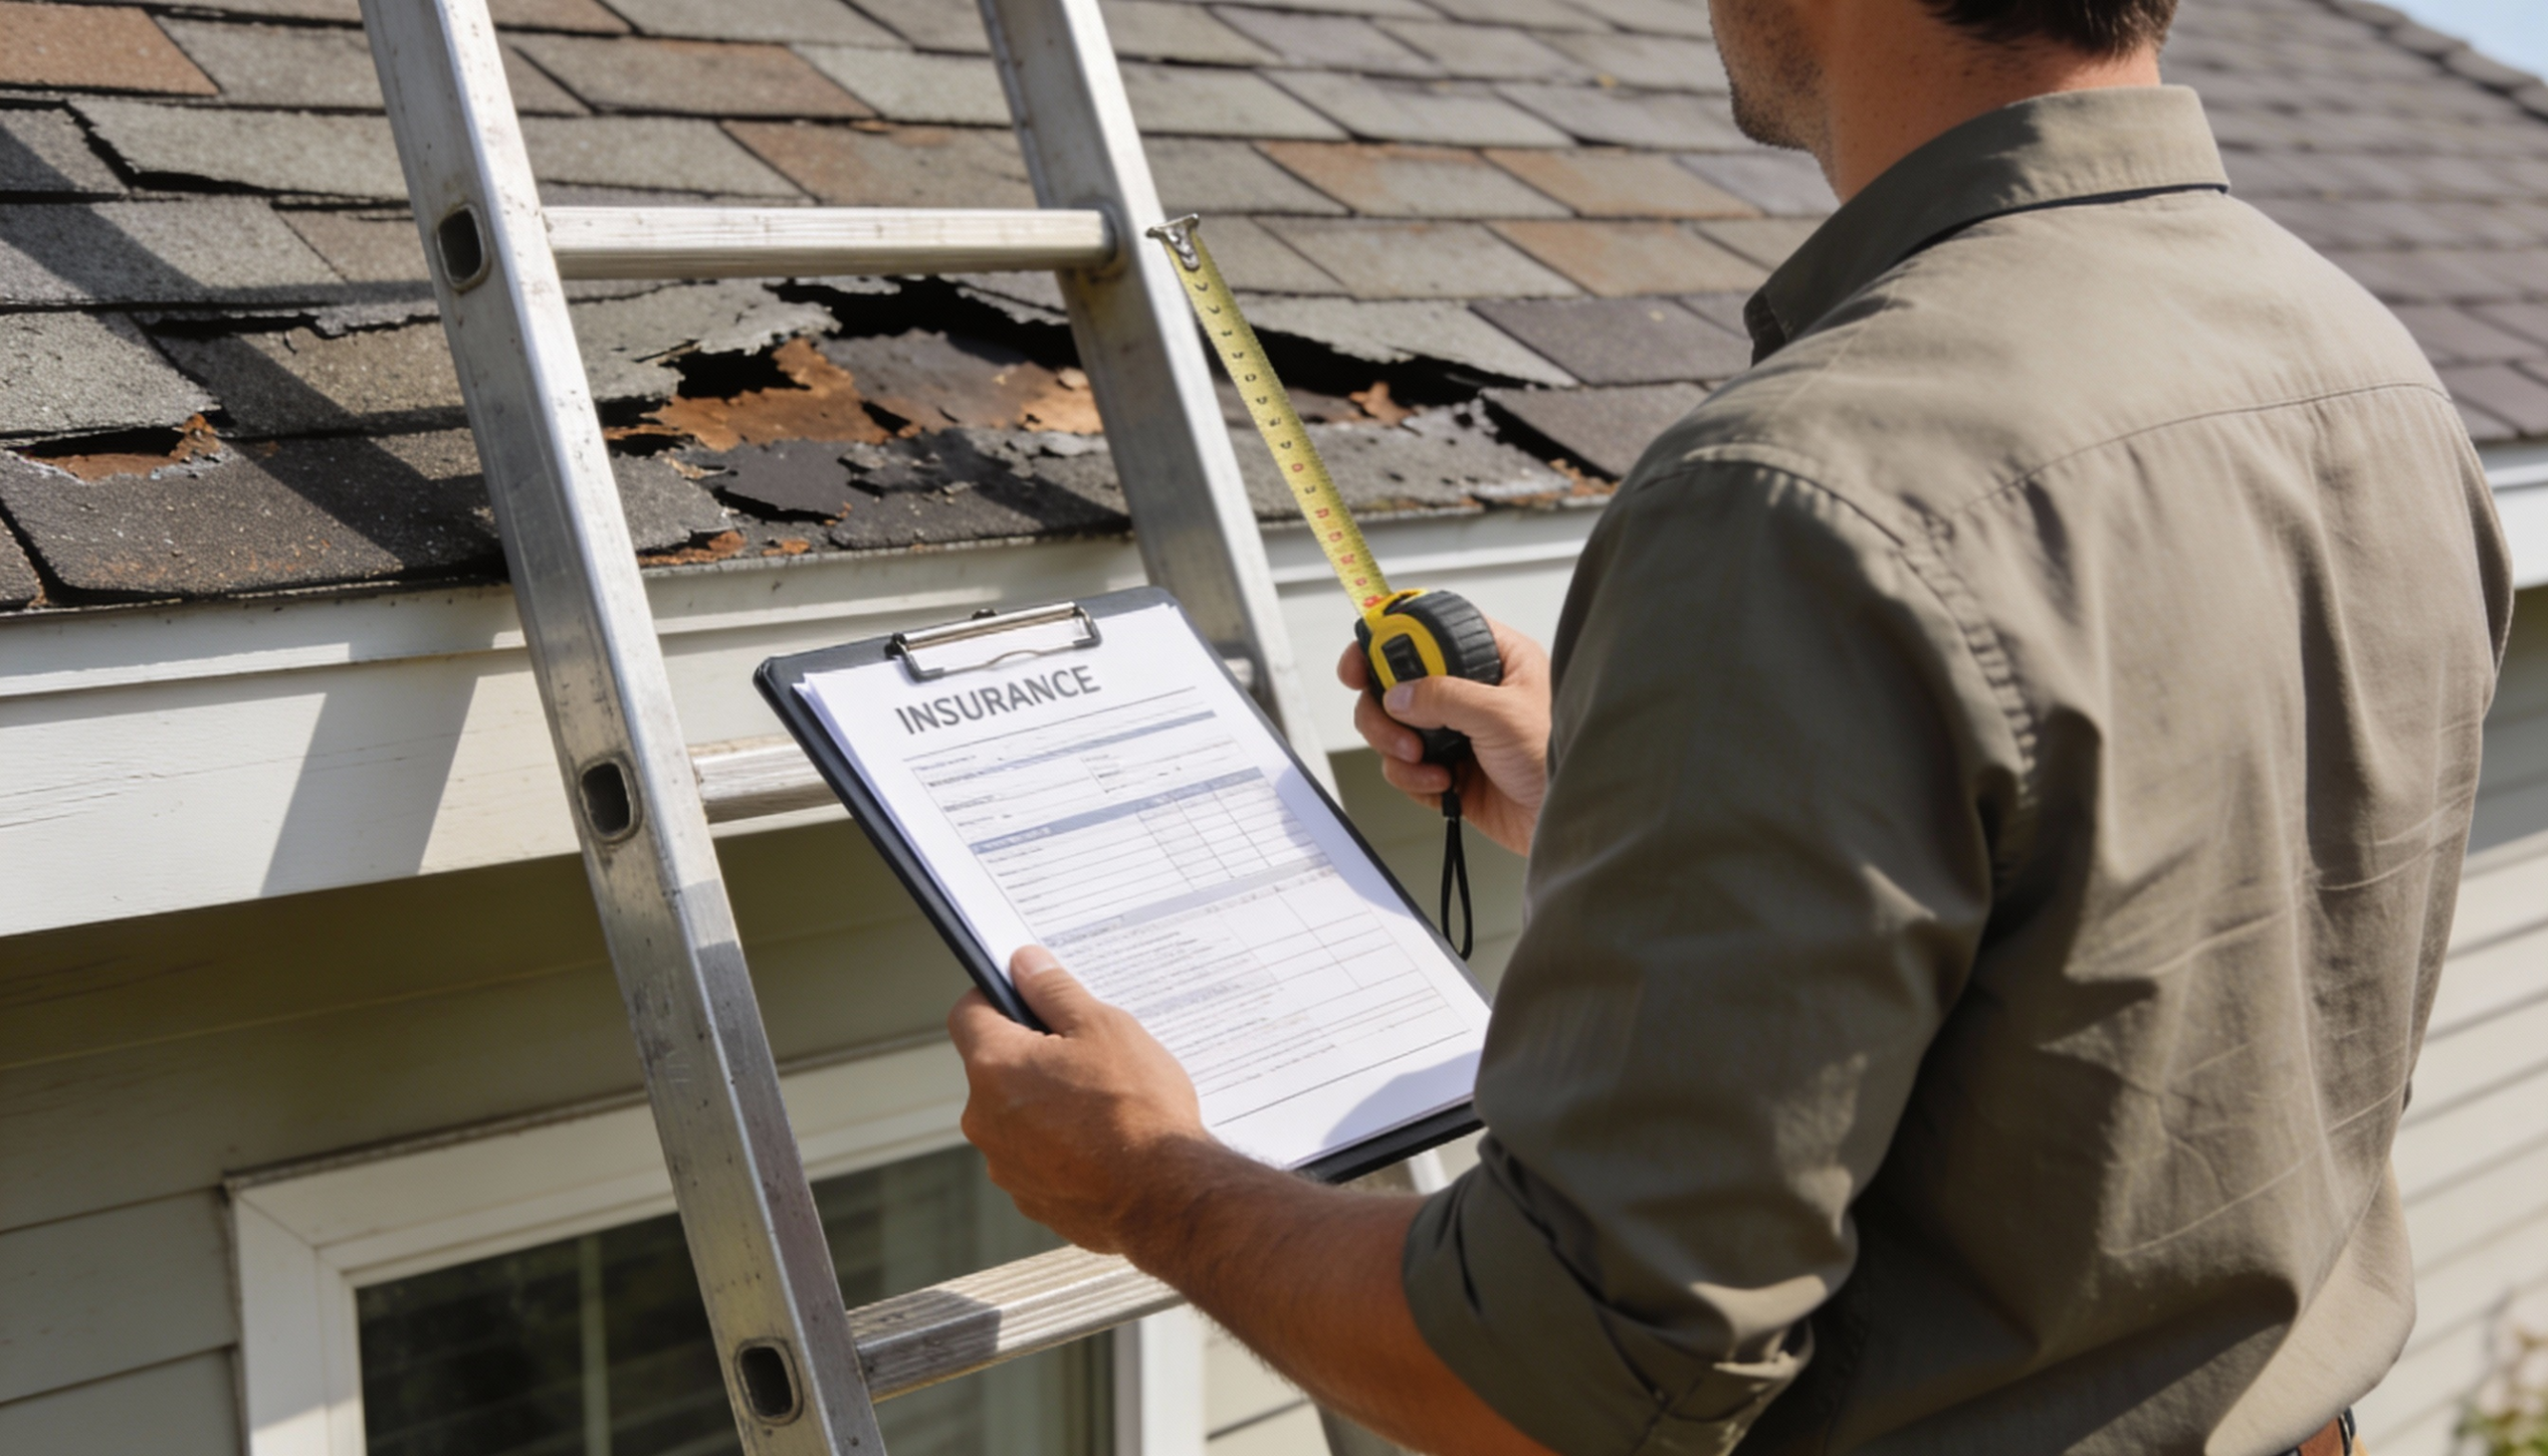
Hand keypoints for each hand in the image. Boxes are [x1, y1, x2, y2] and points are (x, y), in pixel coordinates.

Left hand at [948, 946, 1211, 1252]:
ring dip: (1047, 1102)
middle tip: (1087, 1052)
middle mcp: (985, 1119)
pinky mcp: (1031, 1198)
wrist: (1166, 1197)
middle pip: (995, 1067)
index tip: (1027, 993)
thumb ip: (1054, 990)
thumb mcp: (1103, 1027)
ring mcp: (1005, 1165)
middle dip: (1033, 1054)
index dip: (996, 995)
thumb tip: (1025, 965)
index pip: (967, 1013)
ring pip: (1017, 1114)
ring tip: (1104, 1103)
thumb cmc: (1136, 1109)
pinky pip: (1037, 1156)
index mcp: (994, 1067)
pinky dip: (1061, 1145)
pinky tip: (1104, 1142)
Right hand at [1339, 619, 1550, 856]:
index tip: (1361, 659)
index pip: (1429, 631)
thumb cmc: (1559, 759)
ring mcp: (1455, 732)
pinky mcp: (1446, 770)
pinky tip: (1441, 784)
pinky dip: (1409, 778)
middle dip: (1383, 705)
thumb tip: (1398, 695)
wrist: (1568, 821)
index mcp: (1493, 659)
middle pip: (1396, 680)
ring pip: (1392, 725)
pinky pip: (1402, 767)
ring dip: (1394, 745)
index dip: (1388, 639)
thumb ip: (1445, 696)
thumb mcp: (1502, 714)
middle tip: (1389, 721)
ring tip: (1421, 760)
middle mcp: (1470, 691)